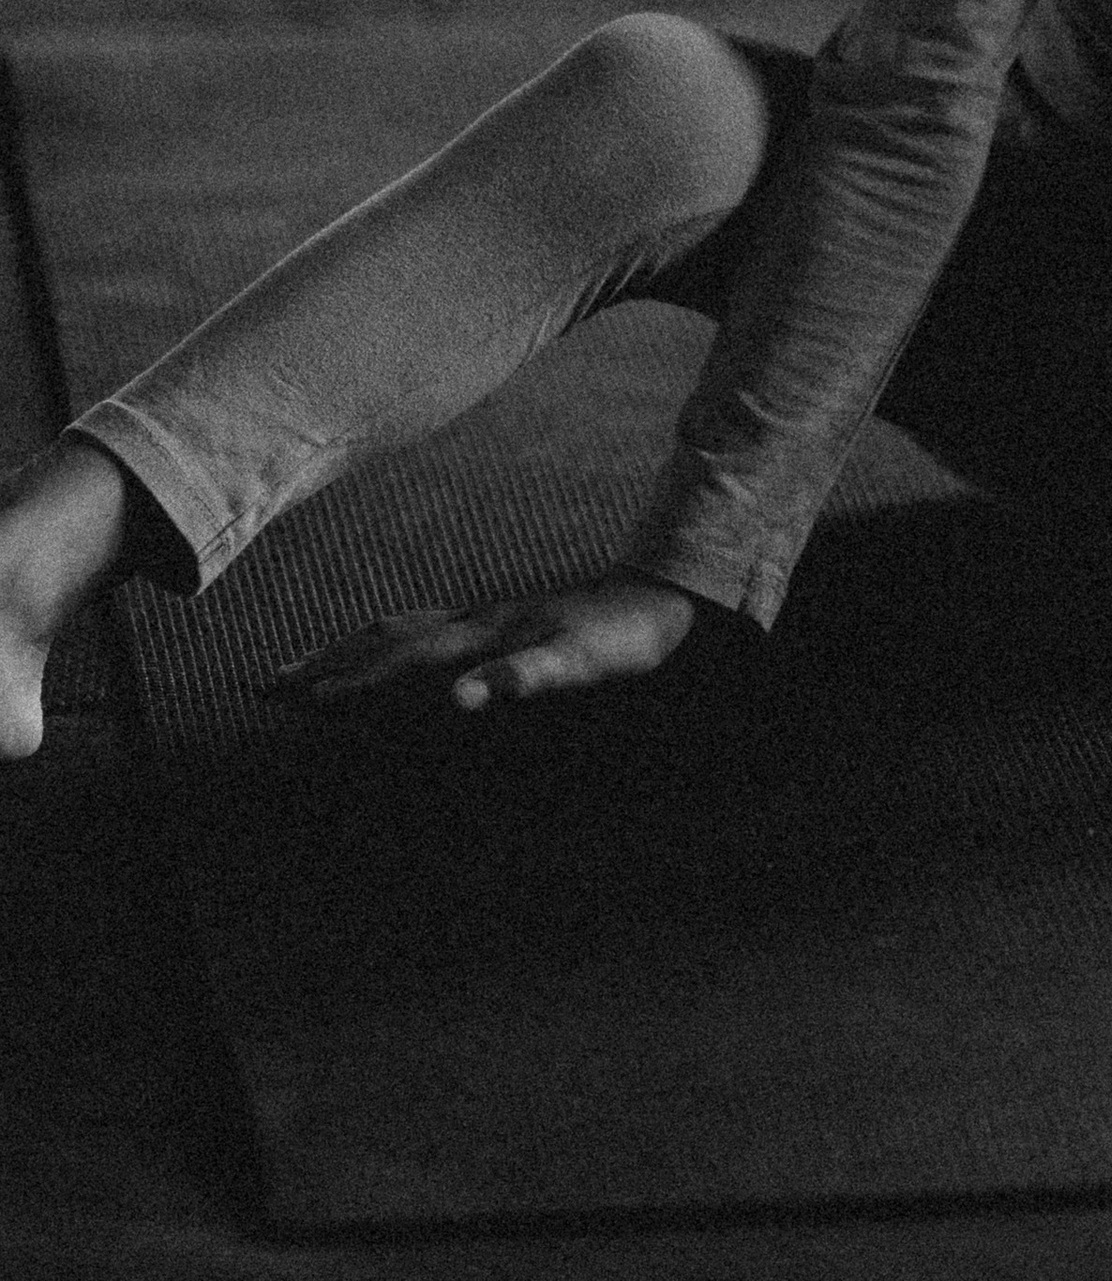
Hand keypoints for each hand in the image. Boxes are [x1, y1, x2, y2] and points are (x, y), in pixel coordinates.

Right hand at [273, 570, 701, 714]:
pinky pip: (421, 629)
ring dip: (345, 648)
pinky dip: (382, 641)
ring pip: (397, 630)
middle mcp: (473, 620)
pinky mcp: (495, 621)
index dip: (350, 682)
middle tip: (268, 684)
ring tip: (303, 665)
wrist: (657, 598)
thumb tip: (458, 700)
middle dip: (325, 662)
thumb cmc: (619, 640)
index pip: (401, 661)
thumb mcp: (578, 666)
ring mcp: (482, 616)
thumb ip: (519, 680)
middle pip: (383, 640)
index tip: (298, 700)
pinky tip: (382, 648)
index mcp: (483, 634)